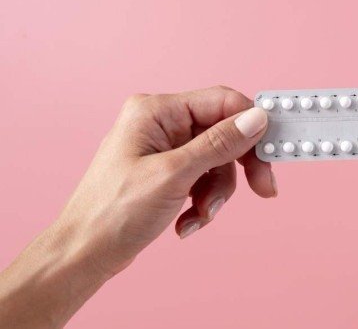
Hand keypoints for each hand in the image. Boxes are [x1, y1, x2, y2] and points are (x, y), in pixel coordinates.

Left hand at [0, 86, 275, 327]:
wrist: (84, 254)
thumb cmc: (113, 213)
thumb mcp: (175, 175)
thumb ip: (219, 144)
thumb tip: (256, 119)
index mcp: (156, 111)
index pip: (222, 102)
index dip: (252, 125)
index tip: (273, 150)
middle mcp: (161, 124)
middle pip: (223, 134)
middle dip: (238, 168)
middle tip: (263, 189)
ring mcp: (164, 148)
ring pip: (217, 161)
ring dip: (216, 193)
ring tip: (200, 216)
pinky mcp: (167, 171)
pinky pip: (203, 178)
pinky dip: (202, 202)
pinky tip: (187, 223)